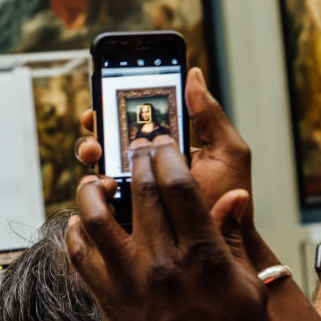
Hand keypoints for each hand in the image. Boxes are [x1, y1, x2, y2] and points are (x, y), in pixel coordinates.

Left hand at [66, 136, 264, 320]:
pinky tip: (82, 222)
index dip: (168, 156)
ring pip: (96, 218)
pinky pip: (79, 255)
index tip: (162, 143)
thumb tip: (232, 197)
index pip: (179, 187)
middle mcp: (161, 262)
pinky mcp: (104, 298)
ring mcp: (127, 280)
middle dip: (134, 159)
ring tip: (97, 180)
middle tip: (133, 147)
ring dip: (92, 191)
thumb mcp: (248, 292)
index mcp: (202, 256)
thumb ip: (235, 240)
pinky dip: (76, 232)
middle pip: (138, 192)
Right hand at [76, 67, 255, 233]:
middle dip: (97, 130)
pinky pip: (99, 195)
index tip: (107, 97)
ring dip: (92, 155)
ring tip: (98, 157)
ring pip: (99, 165)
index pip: (134, 119)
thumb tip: (194, 75)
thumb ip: (210, 115)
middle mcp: (145, 164)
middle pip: (109, 138)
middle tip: (97, 129)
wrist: (229, 245)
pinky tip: (103, 185)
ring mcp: (130, 189)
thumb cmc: (229, 197)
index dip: (116, 105)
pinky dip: (94, 188)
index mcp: (167, 145)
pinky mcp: (123, 213)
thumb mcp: (227, 151)